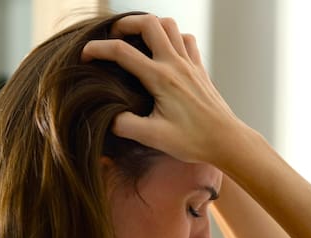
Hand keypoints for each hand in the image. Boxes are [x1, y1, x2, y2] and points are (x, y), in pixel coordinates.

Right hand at [81, 14, 244, 163]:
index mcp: (161, 78)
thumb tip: (107, 116)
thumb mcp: (153, 138)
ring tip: (135, 38)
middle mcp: (176, 64)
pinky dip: (172, 36)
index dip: (98, 49)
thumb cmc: (192, 141)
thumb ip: (125, 125)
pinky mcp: (199, 69)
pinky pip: (185, 39)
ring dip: (149, 25)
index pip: (122, 52)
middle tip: (112, 37)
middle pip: (149, 23)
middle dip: (126, 24)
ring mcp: (190, 64)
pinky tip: (164, 50)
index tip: (84, 55)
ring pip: (169, 26)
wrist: (226, 141)